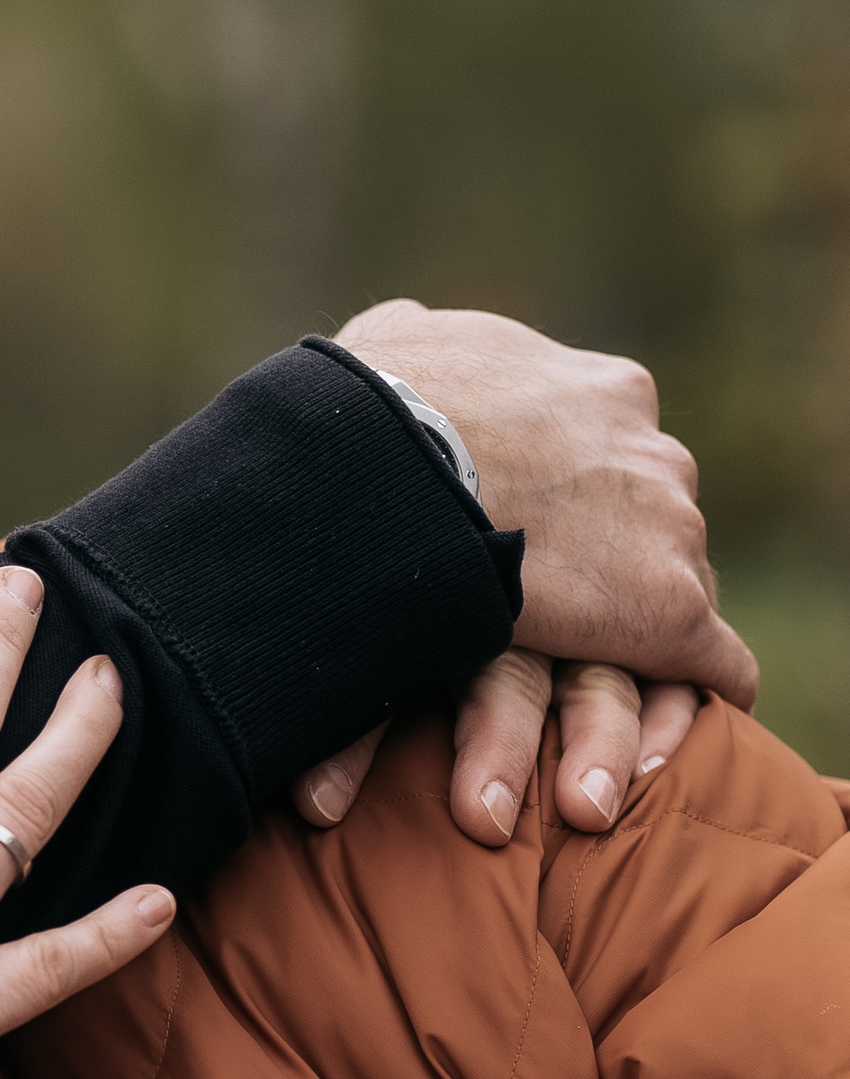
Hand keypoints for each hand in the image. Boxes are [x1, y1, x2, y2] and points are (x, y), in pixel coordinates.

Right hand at [295, 302, 754, 846]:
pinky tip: (653, 741)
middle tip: (546, 617)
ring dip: (627, 639)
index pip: (608, 458)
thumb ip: (418, 346)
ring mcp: (668, 527)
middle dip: (606, 570)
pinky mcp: (667, 610)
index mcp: (596, 389)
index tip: (528, 539)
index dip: (572, 507)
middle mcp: (649, 448)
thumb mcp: (391, 347)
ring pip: (671, 593)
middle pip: (647, 523)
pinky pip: (713, 662)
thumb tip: (400, 338)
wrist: (380, 470)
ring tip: (576, 706)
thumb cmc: (366, 410)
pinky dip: (689, 695)